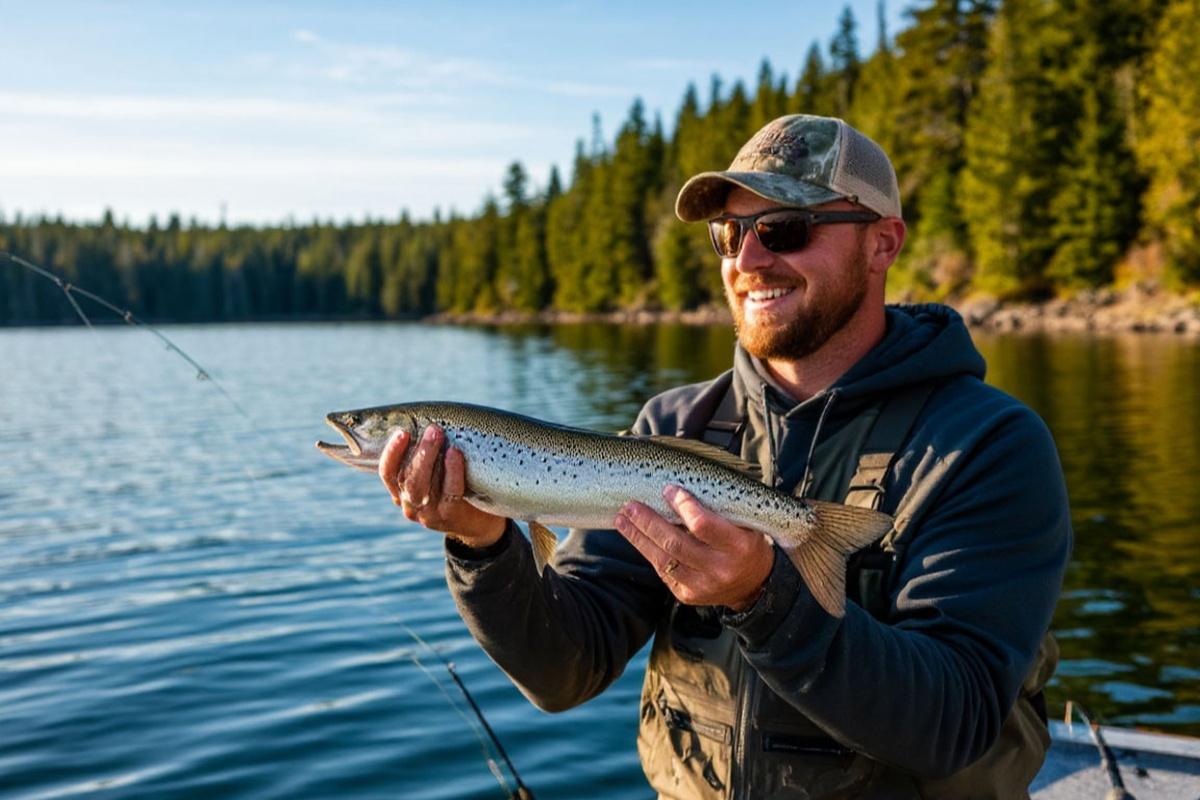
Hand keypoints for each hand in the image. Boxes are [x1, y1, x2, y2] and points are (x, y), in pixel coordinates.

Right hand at [378, 425, 506, 547]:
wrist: (481, 520)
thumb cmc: (455, 484)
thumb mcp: (436, 472)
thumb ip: (426, 454)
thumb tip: (426, 419)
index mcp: (401, 490)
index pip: (387, 473)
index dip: (391, 453)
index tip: (401, 433)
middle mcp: (410, 503)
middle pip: (406, 478)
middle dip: (418, 451)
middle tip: (432, 429)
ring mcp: (428, 513)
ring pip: (421, 486)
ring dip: (429, 457)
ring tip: (439, 434)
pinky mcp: (449, 517)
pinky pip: (449, 492)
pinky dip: (451, 471)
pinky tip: (454, 453)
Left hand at [614, 485, 773, 610]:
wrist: (754, 585)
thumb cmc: (746, 544)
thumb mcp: (744, 524)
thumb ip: (717, 510)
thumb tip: (678, 489)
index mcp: (738, 547)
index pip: (703, 525)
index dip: (683, 506)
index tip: (668, 490)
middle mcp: (719, 569)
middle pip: (675, 543)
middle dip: (649, 522)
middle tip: (631, 505)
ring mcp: (702, 586)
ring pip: (663, 559)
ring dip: (638, 537)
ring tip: (622, 519)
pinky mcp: (688, 595)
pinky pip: (662, 571)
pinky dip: (647, 551)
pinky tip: (635, 536)